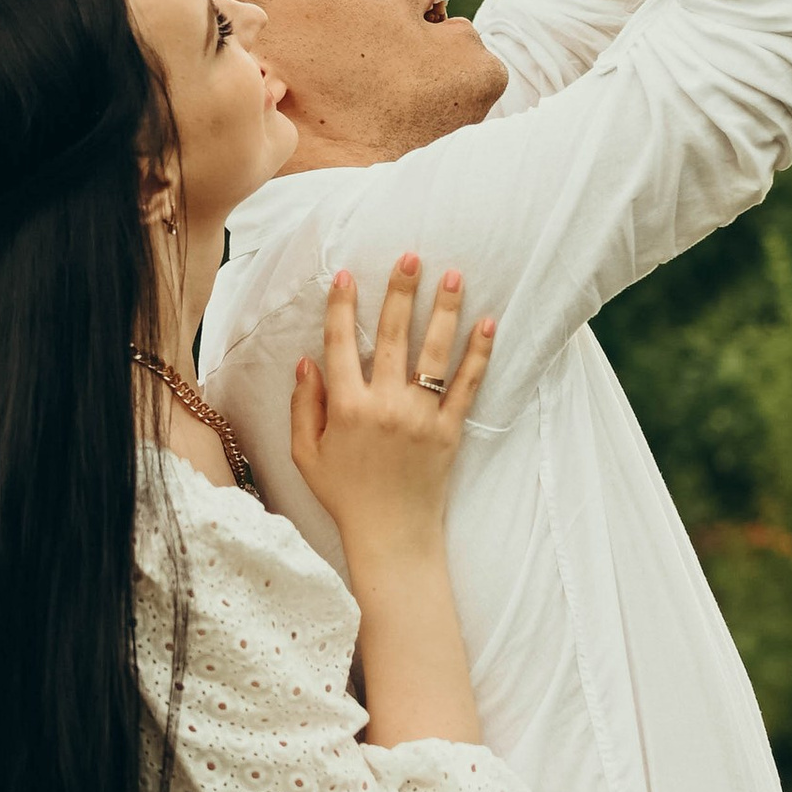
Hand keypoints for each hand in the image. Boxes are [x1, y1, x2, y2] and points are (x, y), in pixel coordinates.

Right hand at [289, 257, 496, 566]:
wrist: (390, 535)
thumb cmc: (345, 495)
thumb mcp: (307, 454)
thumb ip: (304, 406)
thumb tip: (306, 361)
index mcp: (347, 408)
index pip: (340, 345)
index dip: (341, 307)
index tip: (346, 275)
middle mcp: (384, 406)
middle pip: (392, 337)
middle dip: (400, 292)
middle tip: (410, 256)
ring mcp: (420, 417)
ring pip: (434, 354)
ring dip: (444, 311)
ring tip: (453, 276)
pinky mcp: (450, 431)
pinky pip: (467, 386)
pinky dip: (478, 355)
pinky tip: (488, 324)